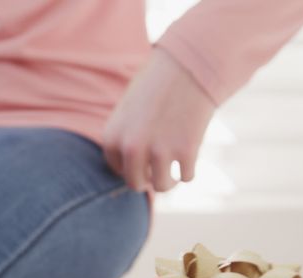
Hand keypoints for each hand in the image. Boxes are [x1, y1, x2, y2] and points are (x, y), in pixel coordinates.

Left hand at [103, 48, 216, 192]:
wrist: (187, 66)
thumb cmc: (156, 88)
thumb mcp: (128, 113)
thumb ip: (125, 140)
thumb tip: (134, 171)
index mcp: (112, 138)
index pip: (118, 169)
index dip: (132, 167)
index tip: (143, 159)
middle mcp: (132, 148)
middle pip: (136, 183)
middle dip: (148, 179)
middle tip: (159, 170)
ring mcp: (159, 151)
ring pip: (162, 186)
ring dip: (169, 180)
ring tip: (174, 169)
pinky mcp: (186, 151)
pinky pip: (186, 177)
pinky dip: (189, 170)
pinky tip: (190, 157)